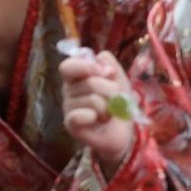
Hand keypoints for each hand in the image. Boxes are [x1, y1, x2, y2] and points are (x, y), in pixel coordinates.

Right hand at [60, 51, 136, 176]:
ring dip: (108, 108)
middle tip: (115, 101)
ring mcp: (68, 108)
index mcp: (76, 78)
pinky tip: (96, 120)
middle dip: (111, 91)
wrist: (122, 132)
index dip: (85, 66)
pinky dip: (93, 116)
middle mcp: (68, 91)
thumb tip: (101, 57)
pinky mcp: (71, 124)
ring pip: (92, 100)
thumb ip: (111, 66)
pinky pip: (78, 115)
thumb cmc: (118, 104)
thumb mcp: (120, 81)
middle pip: (89, 83)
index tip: (105, 72)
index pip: (68, 66)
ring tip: (108, 114)